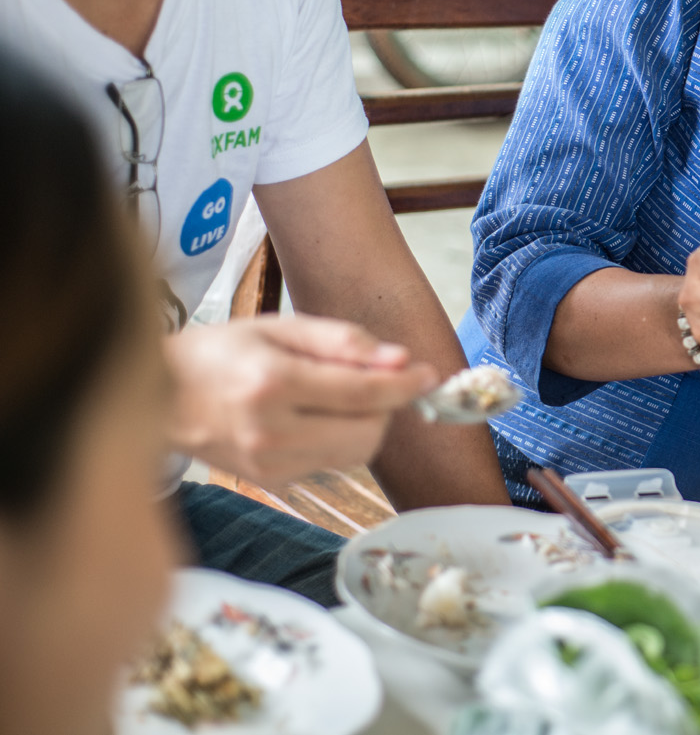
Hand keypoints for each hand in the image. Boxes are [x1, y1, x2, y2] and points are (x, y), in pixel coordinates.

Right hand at [167, 316, 439, 488]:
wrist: (158, 398)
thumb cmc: (220, 353)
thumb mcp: (278, 328)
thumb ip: (342, 341)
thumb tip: (399, 360)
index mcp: (272, 384)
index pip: (363, 393)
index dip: (405, 385)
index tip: (429, 374)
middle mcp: (271, 432)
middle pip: (369, 432)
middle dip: (385, 405)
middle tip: (373, 379)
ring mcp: (270, 465)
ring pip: (356, 453)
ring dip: (365, 423)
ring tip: (335, 395)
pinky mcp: (271, 482)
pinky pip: (332, 462)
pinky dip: (339, 439)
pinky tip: (313, 417)